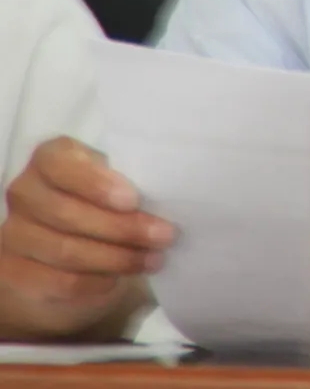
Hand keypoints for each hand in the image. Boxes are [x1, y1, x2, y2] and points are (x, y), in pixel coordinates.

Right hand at [0, 137, 174, 337]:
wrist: (71, 239)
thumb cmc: (102, 197)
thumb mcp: (113, 177)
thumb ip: (127, 179)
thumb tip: (162, 196)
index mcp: (50, 157)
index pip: (62, 166)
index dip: (97, 184)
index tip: (134, 199)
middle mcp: (24, 191)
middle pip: (69, 214)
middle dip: (123, 228)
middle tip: (164, 235)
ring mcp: (13, 232)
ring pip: (66, 250)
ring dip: (116, 258)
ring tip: (153, 259)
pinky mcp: (13, 271)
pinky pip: (57, 281)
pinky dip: (94, 282)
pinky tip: (119, 279)